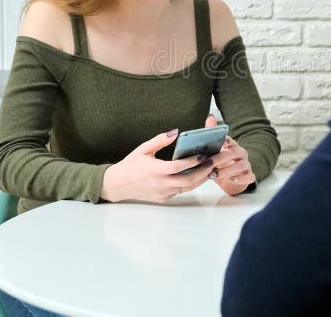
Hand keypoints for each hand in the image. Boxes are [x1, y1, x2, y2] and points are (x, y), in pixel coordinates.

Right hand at [100, 129, 215, 202]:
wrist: (117, 185)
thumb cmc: (130, 165)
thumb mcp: (143, 149)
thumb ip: (160, 140)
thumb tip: (176, 132)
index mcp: (154, 170)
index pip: (178, 167)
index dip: (192, 162)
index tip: (203, 155)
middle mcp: (160, 184)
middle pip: (187, 180)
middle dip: (203, 172)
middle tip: (213, 163)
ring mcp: (162, 193)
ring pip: (187, 187)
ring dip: (200, 179)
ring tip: (210, 169)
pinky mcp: (163, 198)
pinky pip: (180, 191)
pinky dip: (190, 183)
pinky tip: (197, 175)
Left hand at [204, 115, 255, 195]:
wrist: (233, 180)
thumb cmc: (222, 164)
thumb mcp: (215, 151)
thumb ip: (212, 135)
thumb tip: (210, 116)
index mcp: (233, 145)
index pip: (229, 140)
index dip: (224, 141)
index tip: (218, 143)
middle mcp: (241, 154)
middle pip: (232, 154)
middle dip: (219, 159)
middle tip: (208, 164)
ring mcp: (247, 165)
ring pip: (241, 166)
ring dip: (227, 170)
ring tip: (215, 174)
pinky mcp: (250, 176)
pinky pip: (249, 176)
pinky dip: (240, 179)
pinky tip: (231, 179)